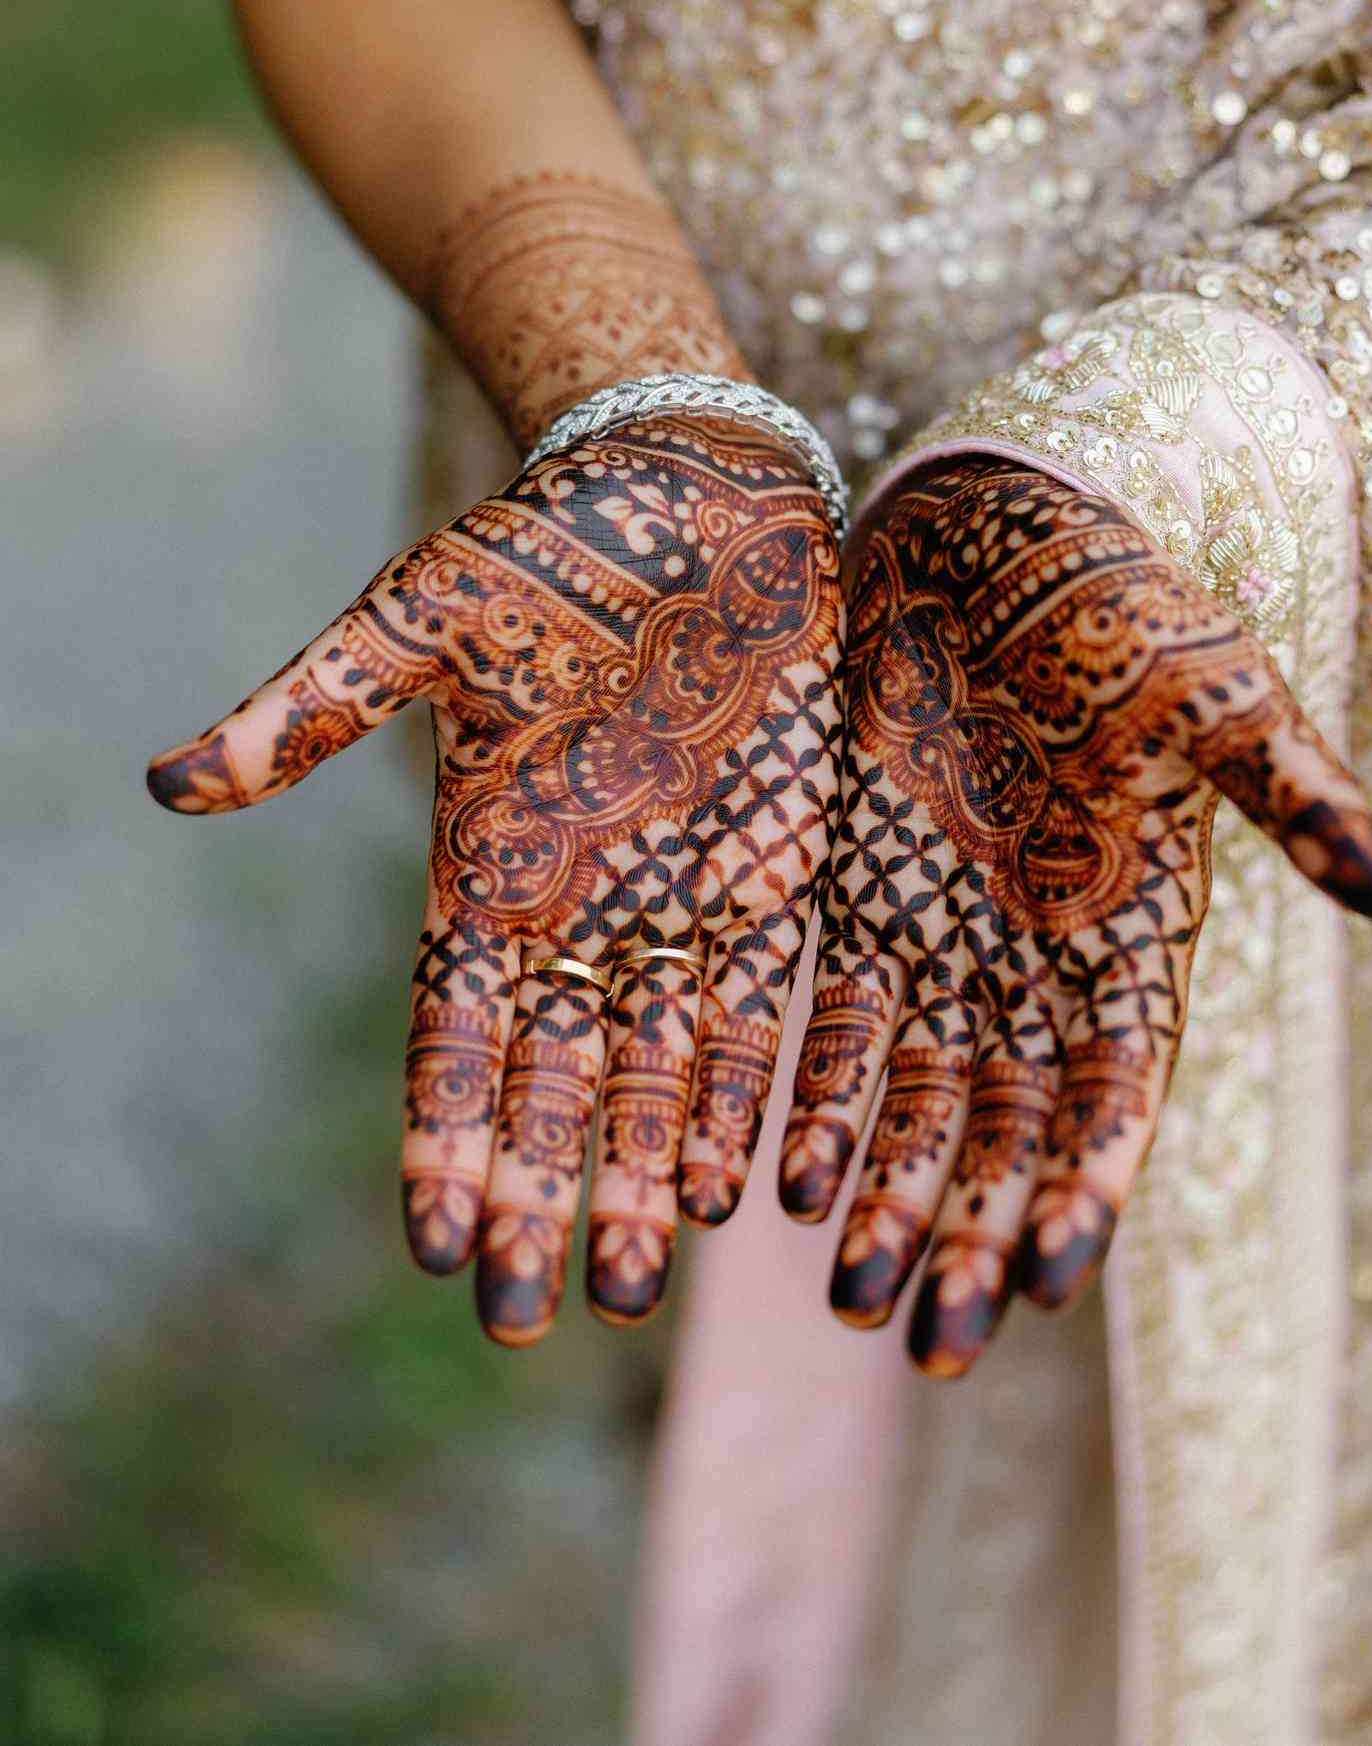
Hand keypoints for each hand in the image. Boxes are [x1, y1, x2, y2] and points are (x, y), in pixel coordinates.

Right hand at [148, 415, 842, 1342]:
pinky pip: (745, 1009)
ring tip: (624, 1292)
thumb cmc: (544, 544)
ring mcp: (672, 899)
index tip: (432, 1243)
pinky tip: (725, 1185)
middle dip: (534, 1199)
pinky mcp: (764, 876)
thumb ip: (315, 710)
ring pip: (645, 1074)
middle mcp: (575, 906)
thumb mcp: (415, 624)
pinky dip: (731, 1095)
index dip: (441, 1138)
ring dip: (633, 1180)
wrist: (696, 490)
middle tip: (520, 1319)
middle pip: (545, 1086)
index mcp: (480, 864)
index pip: (451, 1034)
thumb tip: (168, 784)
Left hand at [778, 462, 1371, 1377]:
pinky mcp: (863, 897)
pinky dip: (815, 1099)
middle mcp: (1038, 961)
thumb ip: (1291, 798)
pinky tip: (782, 1180)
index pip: (1113, 1095)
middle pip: (1007, 1131)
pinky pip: (837, 1023)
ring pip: (916, 1101)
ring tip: (847, 1303)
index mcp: (1135, 932)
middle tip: (926, 1346)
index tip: (1040, 1281)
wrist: (992, 526)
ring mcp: (947, 936)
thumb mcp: (1213, 694)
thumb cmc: (1120, 601)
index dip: (1083, 1187)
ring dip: (887, 1197)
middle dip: (968, 1234)